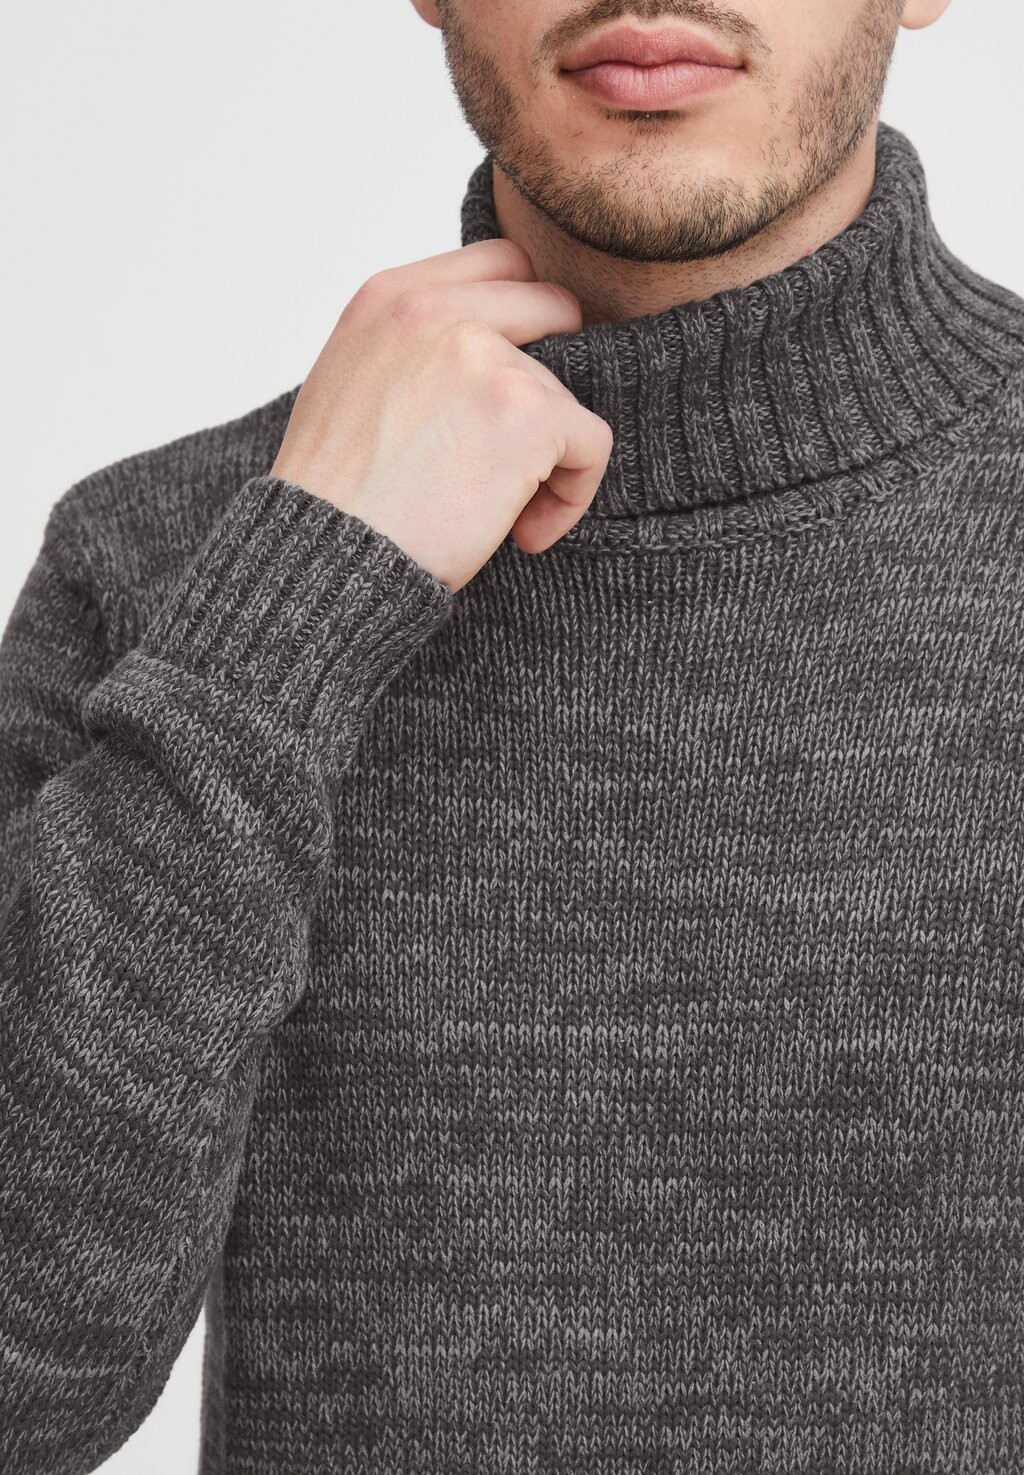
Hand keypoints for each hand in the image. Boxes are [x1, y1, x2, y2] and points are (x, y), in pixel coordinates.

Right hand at [270, 238, 613, 591]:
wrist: (329, 559)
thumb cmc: (336, 498)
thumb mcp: (352, 381)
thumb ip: (415, 346)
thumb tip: (485, 352)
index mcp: (392, 297)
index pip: (500, 264)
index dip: (526, 320)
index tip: (511, 385)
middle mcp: (439, 311)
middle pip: (553, 308)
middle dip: (548, 382)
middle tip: (521, 447)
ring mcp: (487, 357)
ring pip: (568, 394)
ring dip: (548, 460)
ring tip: (497, 514)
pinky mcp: (529, 413)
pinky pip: (591, 444)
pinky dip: (572, 495)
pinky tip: (524, 531)